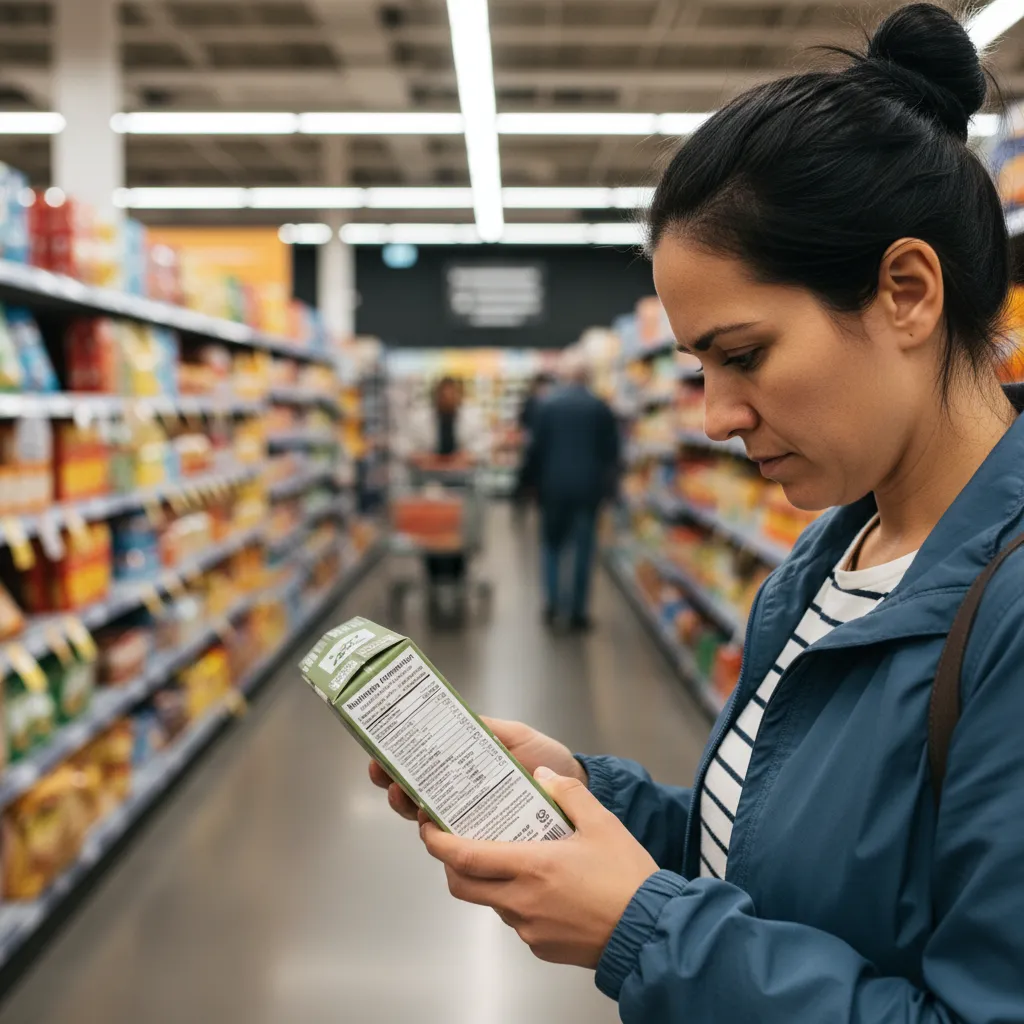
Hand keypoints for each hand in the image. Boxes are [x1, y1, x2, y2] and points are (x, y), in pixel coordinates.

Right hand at [368, 717, 585, 822]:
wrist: (577, 791)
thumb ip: (487, 729)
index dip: (395, 761)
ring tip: (405, 797)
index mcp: (464, 765)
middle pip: (413, 793)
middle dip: (393, 784)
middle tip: (387, 776)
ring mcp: (471, 820)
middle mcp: (461, 794)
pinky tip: (431, 825)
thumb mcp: (515, 736)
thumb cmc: (548, 760)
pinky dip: (439, 835)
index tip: (380, 753)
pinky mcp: (487, 842)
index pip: (421, 764)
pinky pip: (457, 842)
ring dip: (409, 807)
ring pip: (427, 819)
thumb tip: (453, 716)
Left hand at [421, 767, 657, 967]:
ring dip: (489, 881)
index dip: (439, 843)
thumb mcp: (602, 823)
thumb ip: (569, 793)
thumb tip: (543, 775)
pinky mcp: (541, 946)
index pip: (465, 857)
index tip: (428, 829)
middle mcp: (521, 901)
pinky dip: (516, 900)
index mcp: (531, 867)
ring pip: (491, 902)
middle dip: (451, 864)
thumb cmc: (626, 879)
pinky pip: (516, 920)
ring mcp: (529, 929)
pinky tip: (541, 886)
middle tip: (454, 842)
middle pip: (464, 885)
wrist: (649, 932)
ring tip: (509, 857)